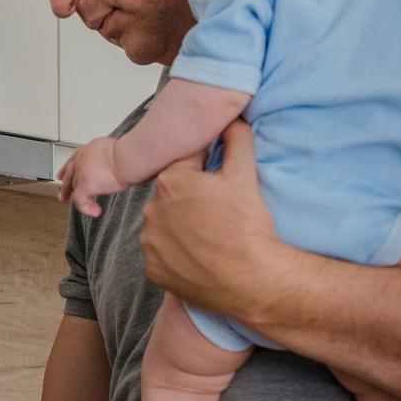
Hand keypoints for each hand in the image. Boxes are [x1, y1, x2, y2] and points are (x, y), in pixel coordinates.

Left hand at [56, 136, 126, 216]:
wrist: (128, 157)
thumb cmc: (129, 154)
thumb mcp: (113, 151)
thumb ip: (107, 159)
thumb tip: (114, 166)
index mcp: (89, 150)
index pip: (73, 160)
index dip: (66, 169)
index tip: (61, 175)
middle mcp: (82, 159)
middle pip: (69, 174)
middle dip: (65, 186)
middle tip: (62, 195)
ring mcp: (81, 172)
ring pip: (73, 188)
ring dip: (78, 200)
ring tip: (87, 207)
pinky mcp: (85, 185)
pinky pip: (80, 201)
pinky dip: (87, 208)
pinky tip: (95, 211)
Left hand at [140, 120, 282, 320]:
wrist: (250, 280)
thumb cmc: (247, 227)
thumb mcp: (245, 174)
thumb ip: (236, 139)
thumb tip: (231, 120)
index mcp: (171, 180)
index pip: (187, 163)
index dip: (207, 172)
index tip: (222, 186)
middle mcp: (152, 209)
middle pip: (173, 194)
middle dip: (192, 199)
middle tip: (219, 213)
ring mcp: (149, 242)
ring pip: (165, 224)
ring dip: (181, 225)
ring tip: (210, 236)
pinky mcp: (152, 269)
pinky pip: (162, 253)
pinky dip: (176, 253)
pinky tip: (199, 255)